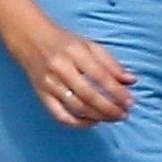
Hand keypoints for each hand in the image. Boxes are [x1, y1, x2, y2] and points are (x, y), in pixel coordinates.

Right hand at [16, 23, 136, 127]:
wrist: (29, 38)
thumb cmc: (64, 42)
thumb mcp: (89, 45)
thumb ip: (111, 63)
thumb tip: (132, 81)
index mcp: (75, 52)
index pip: (100, 76)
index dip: (117, 92)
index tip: (130, 102)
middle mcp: (61, 68)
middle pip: (89, 95)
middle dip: (110, 108)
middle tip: (124, 115)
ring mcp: (49, 84)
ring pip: (76, 107)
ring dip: (98, 116)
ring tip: (113, 118)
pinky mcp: (41, 95)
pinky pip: (60, 115)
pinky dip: (77, 123)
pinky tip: (92, 122)